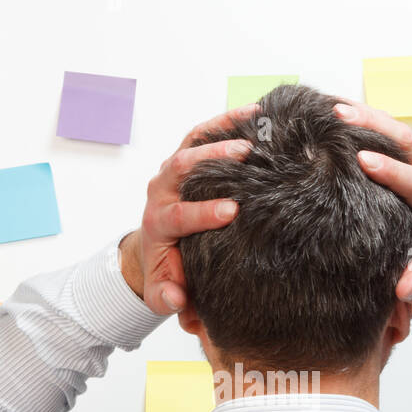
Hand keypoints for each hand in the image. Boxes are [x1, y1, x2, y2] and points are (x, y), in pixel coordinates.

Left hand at [121, 105, 256, 314]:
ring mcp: (172, 172)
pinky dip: (225, 120)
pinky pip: (201, 133)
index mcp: (157, 225)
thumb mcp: (161, 294)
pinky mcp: (185, 158)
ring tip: (255, 121)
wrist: (157, 250)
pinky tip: (254, 112)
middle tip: (245, 154)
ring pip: (191, 143)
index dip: (202, 213)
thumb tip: (176, 300)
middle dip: (212, 160)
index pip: (177, 215)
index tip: (231, 211)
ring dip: (222, 130)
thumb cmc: (166, 272)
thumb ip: (166, 298)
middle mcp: (162, 192)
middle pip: (181, 168)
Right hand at [332, 101, 411, 303]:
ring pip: (395, 129)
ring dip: (365, 115)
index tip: (364, 161)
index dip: (393, 170)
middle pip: (407, 142)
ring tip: (330, 107)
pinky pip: (385, 131)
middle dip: (375, 126)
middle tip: (340, 116)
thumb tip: (406, 285)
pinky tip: (333, 110)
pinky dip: (362, 118)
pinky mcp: (404, 158)